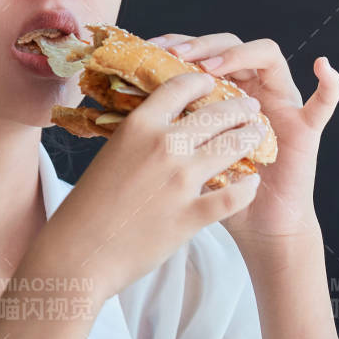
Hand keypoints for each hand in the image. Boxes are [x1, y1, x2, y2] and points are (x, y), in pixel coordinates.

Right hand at [42, 71, 266, 296]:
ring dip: (251, 138)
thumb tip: (160, 124)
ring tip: (259, 135)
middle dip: (239, 108)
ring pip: (233, 147)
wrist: (78, 255)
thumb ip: (139, 138)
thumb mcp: (110, 156)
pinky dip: (248, 188)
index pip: (180, 87)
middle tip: (250, 109)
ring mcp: (180, 181)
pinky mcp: (192, 216)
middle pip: (217, 114)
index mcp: (139, 127)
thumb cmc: (88, 208)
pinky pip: (235, 195)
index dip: (202, 82)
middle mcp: (163, 147)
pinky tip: (253, 183)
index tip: (213, 84)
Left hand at [147, 32, 338, 240]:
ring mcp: (280, 104)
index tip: (149, 49)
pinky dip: (329, 84)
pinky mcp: (304, 129)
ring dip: (240, 54)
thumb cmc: (216, 193)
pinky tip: (323, 66)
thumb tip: (120, 98)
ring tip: (214, 68)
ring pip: (268, 56)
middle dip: (203, 45)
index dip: (178, 44)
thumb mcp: (182, 155)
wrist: (254, 227)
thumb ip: (165, 125)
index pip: (201, 51)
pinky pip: (323, 103)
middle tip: (178, 56)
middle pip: (231, 45)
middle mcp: (251, 89)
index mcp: (220, 91)